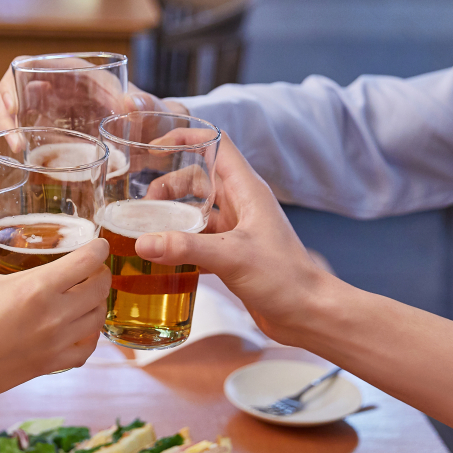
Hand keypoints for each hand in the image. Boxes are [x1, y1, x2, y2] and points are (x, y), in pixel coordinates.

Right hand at [0, 60, 186, 131]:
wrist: (157, 135)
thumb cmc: (153, 114)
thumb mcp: (151, 109)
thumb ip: (144, 106)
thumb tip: (129, 104)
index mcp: (77, 72)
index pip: (33, 65)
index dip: (15, 80)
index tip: (14, 106)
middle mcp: (61, 86)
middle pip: (16, 87)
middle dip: (5, 109)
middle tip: (13, 140)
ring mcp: (56, 108)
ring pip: (17, 108)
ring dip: (8, 126)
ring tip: (16, 149)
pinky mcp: (57, 129)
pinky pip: (29, 129)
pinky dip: (19, 139)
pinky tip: (21, 156)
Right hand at [0, 239, 110, 406]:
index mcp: (37, 287)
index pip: (87, 261)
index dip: (98, 249)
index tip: (98, 245)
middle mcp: (55, 314)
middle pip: (100, 288)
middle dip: (100, 274)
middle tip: (91, 269)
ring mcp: (57, 342)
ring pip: (98, 317)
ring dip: (97, 303)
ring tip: (86, 296)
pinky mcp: (52, 364)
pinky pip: (87, 348)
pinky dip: (89, 335)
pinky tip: (80, 328)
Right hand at [132, 141, 341, 344]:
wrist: (309, 314)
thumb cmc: (286, 279)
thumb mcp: (232, 257)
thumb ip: (186, 248)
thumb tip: (143, 242)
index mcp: (248, 190)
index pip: (217, 145)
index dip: (187, 138)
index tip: (156, 147)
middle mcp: (242, 205)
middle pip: (198, 178)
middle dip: (169, 185)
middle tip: (145, 204)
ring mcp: (237, 230)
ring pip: (196, 211)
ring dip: (172, 216)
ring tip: (147, 229)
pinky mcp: (232, 255)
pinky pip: (198, 240)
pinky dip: (180, 245)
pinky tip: (162, 259)